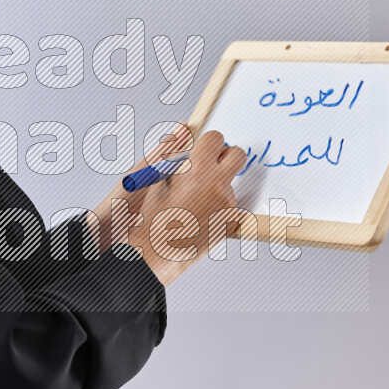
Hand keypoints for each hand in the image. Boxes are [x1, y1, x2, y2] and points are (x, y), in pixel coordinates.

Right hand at [92, 127, 246, 286]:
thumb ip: (176, 154)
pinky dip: (220, 207)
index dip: (209, 143)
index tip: (204, 149)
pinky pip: (232, 205)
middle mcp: (216, 185)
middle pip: (238, 155)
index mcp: (196, 169)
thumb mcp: (157, 179)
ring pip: (232, 183)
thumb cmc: (151, 218)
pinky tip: (200, 216)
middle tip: (212, 166)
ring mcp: (227, 205)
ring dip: (219, 185)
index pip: (216, 138)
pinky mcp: (232, 223)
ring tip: (194, 202)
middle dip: (226, 157)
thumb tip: (186, 134)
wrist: (155, 254)